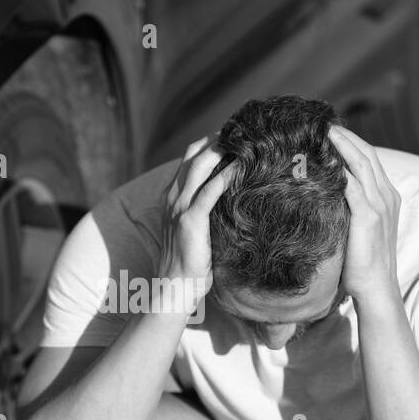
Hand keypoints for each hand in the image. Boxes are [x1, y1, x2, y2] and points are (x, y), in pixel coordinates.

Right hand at [157, 135, 232, 315]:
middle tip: (242, 131)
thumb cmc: (191, 265)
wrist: (174, 288)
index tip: (233, 137)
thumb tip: (236, 204)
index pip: (189, 160)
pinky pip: (210, 190)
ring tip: (245, 140)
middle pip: (193, 155)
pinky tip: (242, 167)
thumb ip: (209, 214)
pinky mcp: (190, 220)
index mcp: (173, 198)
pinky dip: (226, 175)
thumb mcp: (198, 232)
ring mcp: (179, 207)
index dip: (209, 144)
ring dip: (221, 149)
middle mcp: (173, 197)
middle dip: (217, 139)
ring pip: (199, 165)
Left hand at [328, 125, 400, 302]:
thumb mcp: (359, 228)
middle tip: (325, 123)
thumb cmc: (363, 263)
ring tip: (325, 132)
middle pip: (368, 154)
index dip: (352, 143)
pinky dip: (340, 170)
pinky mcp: (368, 218)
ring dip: (343, 145)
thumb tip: (325, 195)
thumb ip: (350, 209)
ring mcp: (380, 206)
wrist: (377, 288)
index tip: (332, 132)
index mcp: (387, 197)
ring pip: (362, 164)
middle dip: (347, 137)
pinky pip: (353, 187)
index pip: (370, 160)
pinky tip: (325, 160)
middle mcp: (387, 196)